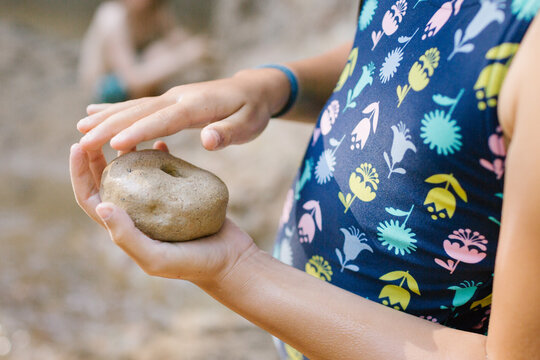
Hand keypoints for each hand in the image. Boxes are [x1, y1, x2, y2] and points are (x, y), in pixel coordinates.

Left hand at [69, 141, 256, 283]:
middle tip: (99, 131)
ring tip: (127, 132)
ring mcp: (157, 204)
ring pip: (134, 173)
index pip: (90, 198)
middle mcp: (136, 214)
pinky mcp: (179, 195)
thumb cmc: (192, 264)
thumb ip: (127, 237)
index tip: (78, 145)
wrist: (230, 261)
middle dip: (98, 156)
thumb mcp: (156, 258)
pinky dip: (159, 155)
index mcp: (124, 229)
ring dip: (127, 153)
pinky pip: (163, 171)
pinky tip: (162, 142)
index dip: (79, 173)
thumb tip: (101, 205)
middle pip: (108, 181)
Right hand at [76, 69, 289, 151]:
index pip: (164, 120)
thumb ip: (228, 132)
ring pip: (134, 106)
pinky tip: (96, 110)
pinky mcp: (170, 100)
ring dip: (106, 116)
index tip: (113, 144)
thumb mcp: (249, 125)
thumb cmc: (252, 111)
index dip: (139, 131)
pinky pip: (138, 105)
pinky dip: (116, 108)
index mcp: (196, 106)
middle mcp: (178, 98)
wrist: (253, 89)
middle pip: (140, 111)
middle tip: (82, 141)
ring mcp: (172, 97)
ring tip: (80, 127)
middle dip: (110, 125)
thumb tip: (207, 140)